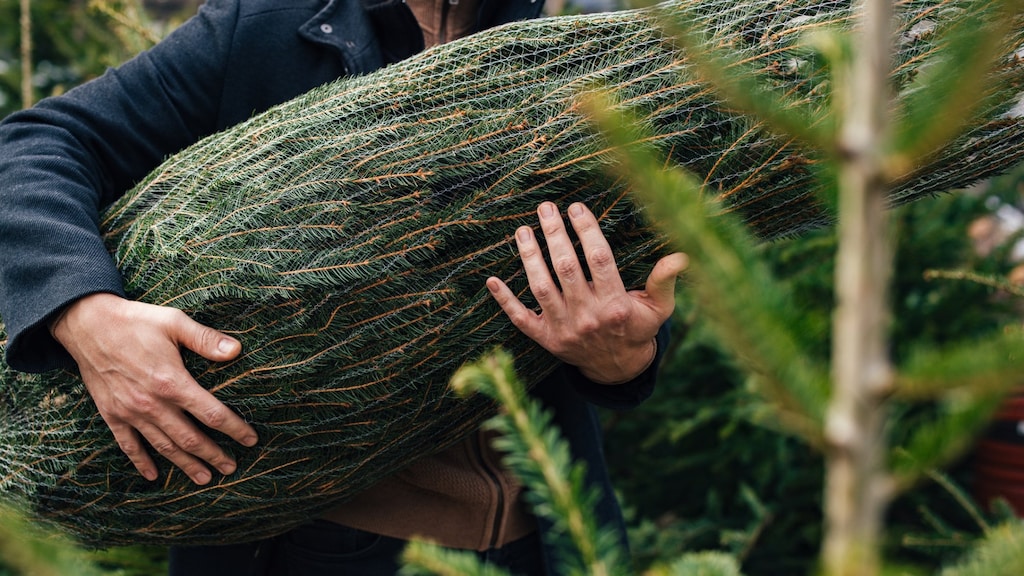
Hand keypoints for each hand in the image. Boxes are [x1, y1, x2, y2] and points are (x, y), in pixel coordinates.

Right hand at [50, 293, 258, 483]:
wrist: (87, 324)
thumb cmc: (135, 321)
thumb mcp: (174, 322)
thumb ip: (205, 339)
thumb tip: (237, 350)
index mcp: (172, 382)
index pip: (211, 414)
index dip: (234, 429)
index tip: (251, 439)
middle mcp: (152, 404)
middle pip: (190, 438)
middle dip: (213, 455)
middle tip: (231, 468)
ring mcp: (130, 412)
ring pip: (163, 446)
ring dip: (185, 464)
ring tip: (204, 478)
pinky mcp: (111, 414)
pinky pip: (128, 445)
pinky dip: (141, 462)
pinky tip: (153, 475)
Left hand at [486, 201, 687, 383]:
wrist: (618, 369)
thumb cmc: (639, 328)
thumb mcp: (659, 307)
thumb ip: (665, 280)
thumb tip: (682, 255)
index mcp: (615, 305)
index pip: (599, 259)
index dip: (587, 230)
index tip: (576, 207)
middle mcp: (587, 316)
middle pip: (566, 268)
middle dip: (554, 234)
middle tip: (545, 208)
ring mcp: (563, 329)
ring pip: (541, 287)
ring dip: (529, 257)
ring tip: (523, 230)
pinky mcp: (545, 339)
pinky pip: (520, 318)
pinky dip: (504, 300)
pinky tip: (491, 279)